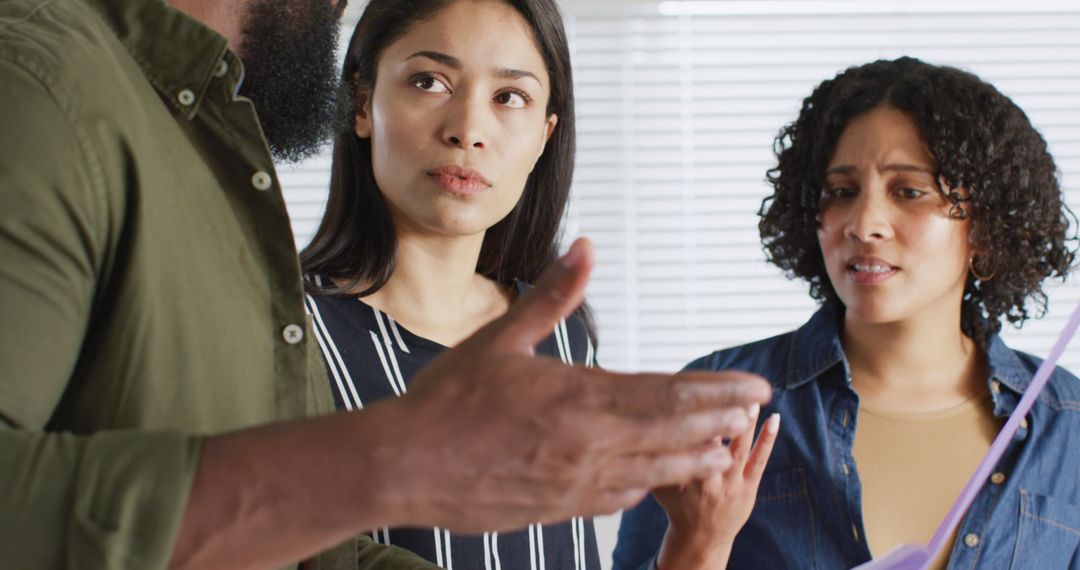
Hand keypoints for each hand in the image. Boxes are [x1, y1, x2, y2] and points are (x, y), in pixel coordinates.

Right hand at [380, 238, 772, 531]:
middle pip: (673, 432)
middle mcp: (589, 443)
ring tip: (726, 446)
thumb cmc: (445, 399)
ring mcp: (576, 482)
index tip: (753, 386)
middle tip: (754, 411)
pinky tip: (657, 479)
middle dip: (718, 420)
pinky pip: (616, 498)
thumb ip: (553, 296)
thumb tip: (585, 247)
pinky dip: (646, 485)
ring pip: (654, 470)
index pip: (667, 392)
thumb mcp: (500, 338)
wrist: (403, 466)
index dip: (716, 390)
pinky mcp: (558, 508)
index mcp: (579, 395)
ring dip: (695, 456)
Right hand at [653, 405, 780, 569]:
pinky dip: (768, 440)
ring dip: (746, 422)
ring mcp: (728, 483)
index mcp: (679, 474)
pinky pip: (759, 461)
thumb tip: (643, 416)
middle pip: (711, 441)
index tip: (690, 389)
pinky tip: (775, 418)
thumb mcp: (657, 480)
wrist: (699, 536)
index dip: (688, 415)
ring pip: (738, 448)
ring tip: (750, 397)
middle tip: (724, 388)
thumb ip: (653, 454)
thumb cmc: (677, 501)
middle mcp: (704, 479)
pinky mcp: (748, 487)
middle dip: (718, 416)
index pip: (683, 439)